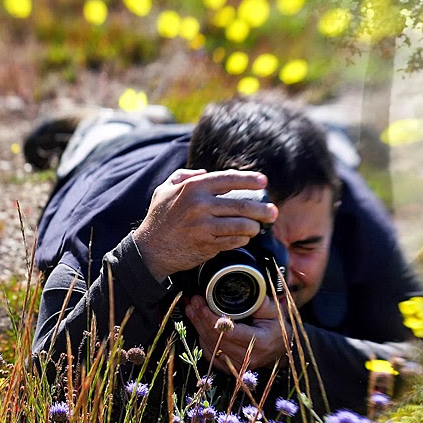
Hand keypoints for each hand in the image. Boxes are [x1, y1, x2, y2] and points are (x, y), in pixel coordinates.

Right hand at [132, 169, 278, 280]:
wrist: (149, 250)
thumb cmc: (159, 218)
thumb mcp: (164, 190)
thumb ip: (184, 176)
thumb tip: (205, 172)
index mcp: (193, 188)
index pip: (228, 179)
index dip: (249, 179)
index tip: (264, 182)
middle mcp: (200, 205)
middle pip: (242, 205)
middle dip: (262, 209)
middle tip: (273, 213)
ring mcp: (204, 226)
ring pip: (242, 225)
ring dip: (254, 227)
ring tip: (258, 227)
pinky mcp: (207, 244)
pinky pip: (234, 240)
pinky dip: (242, 239)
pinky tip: (243, 237)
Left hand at [185, 294, 293, 373]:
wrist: (281, 349)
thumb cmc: (278, 329)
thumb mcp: (276, 312)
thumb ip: (261, 303)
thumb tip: (245, 291)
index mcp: (259, 342)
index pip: (228, 332)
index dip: (211, 319)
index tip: (202, 304)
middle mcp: (247, 357)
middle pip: (215, 339)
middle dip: (201, 319)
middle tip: (193, 302)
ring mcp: (237, 365)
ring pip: (210, 346)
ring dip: (198, 327)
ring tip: (191, 309)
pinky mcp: (229, 368)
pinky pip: (210, 353)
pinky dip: (202, 337)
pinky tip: (199, 324)